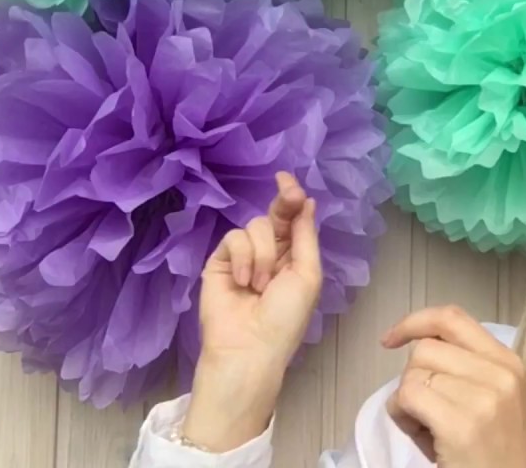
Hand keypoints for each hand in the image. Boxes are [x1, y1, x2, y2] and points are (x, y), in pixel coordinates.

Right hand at [182, 171, 321, 450]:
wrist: (249, 346)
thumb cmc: (285, 316)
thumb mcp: (306, 274)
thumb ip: (304, 235)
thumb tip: (306, 199)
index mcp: (294, 257)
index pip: (293, 220)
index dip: (292, 198)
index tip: (288, 179)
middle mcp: (269, 253)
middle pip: (274, 216)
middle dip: (282, 205)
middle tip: (288, 194)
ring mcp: (243, 257)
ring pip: (254, 227)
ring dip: (263, 254)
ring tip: (260, 285)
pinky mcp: (219, 262)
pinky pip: (233, 239)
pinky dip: (243, 258)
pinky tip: (243, 282)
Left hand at [381, 305, 525, 467]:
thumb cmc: (492, 454)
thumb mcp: (489, 400)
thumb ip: (463, 367)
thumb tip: (416, 344)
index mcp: (508, 362)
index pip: (452, 318)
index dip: (414, 322)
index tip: (390, 339)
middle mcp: (500, 374)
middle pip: (425, 348)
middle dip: (412, 377)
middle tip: (427, 413)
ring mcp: (484, 398)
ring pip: (413, 373)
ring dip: (406, 402)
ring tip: (429, 429)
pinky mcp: (463, 424)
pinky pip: (408, 396)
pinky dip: (403, 416)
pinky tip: (423, 436)